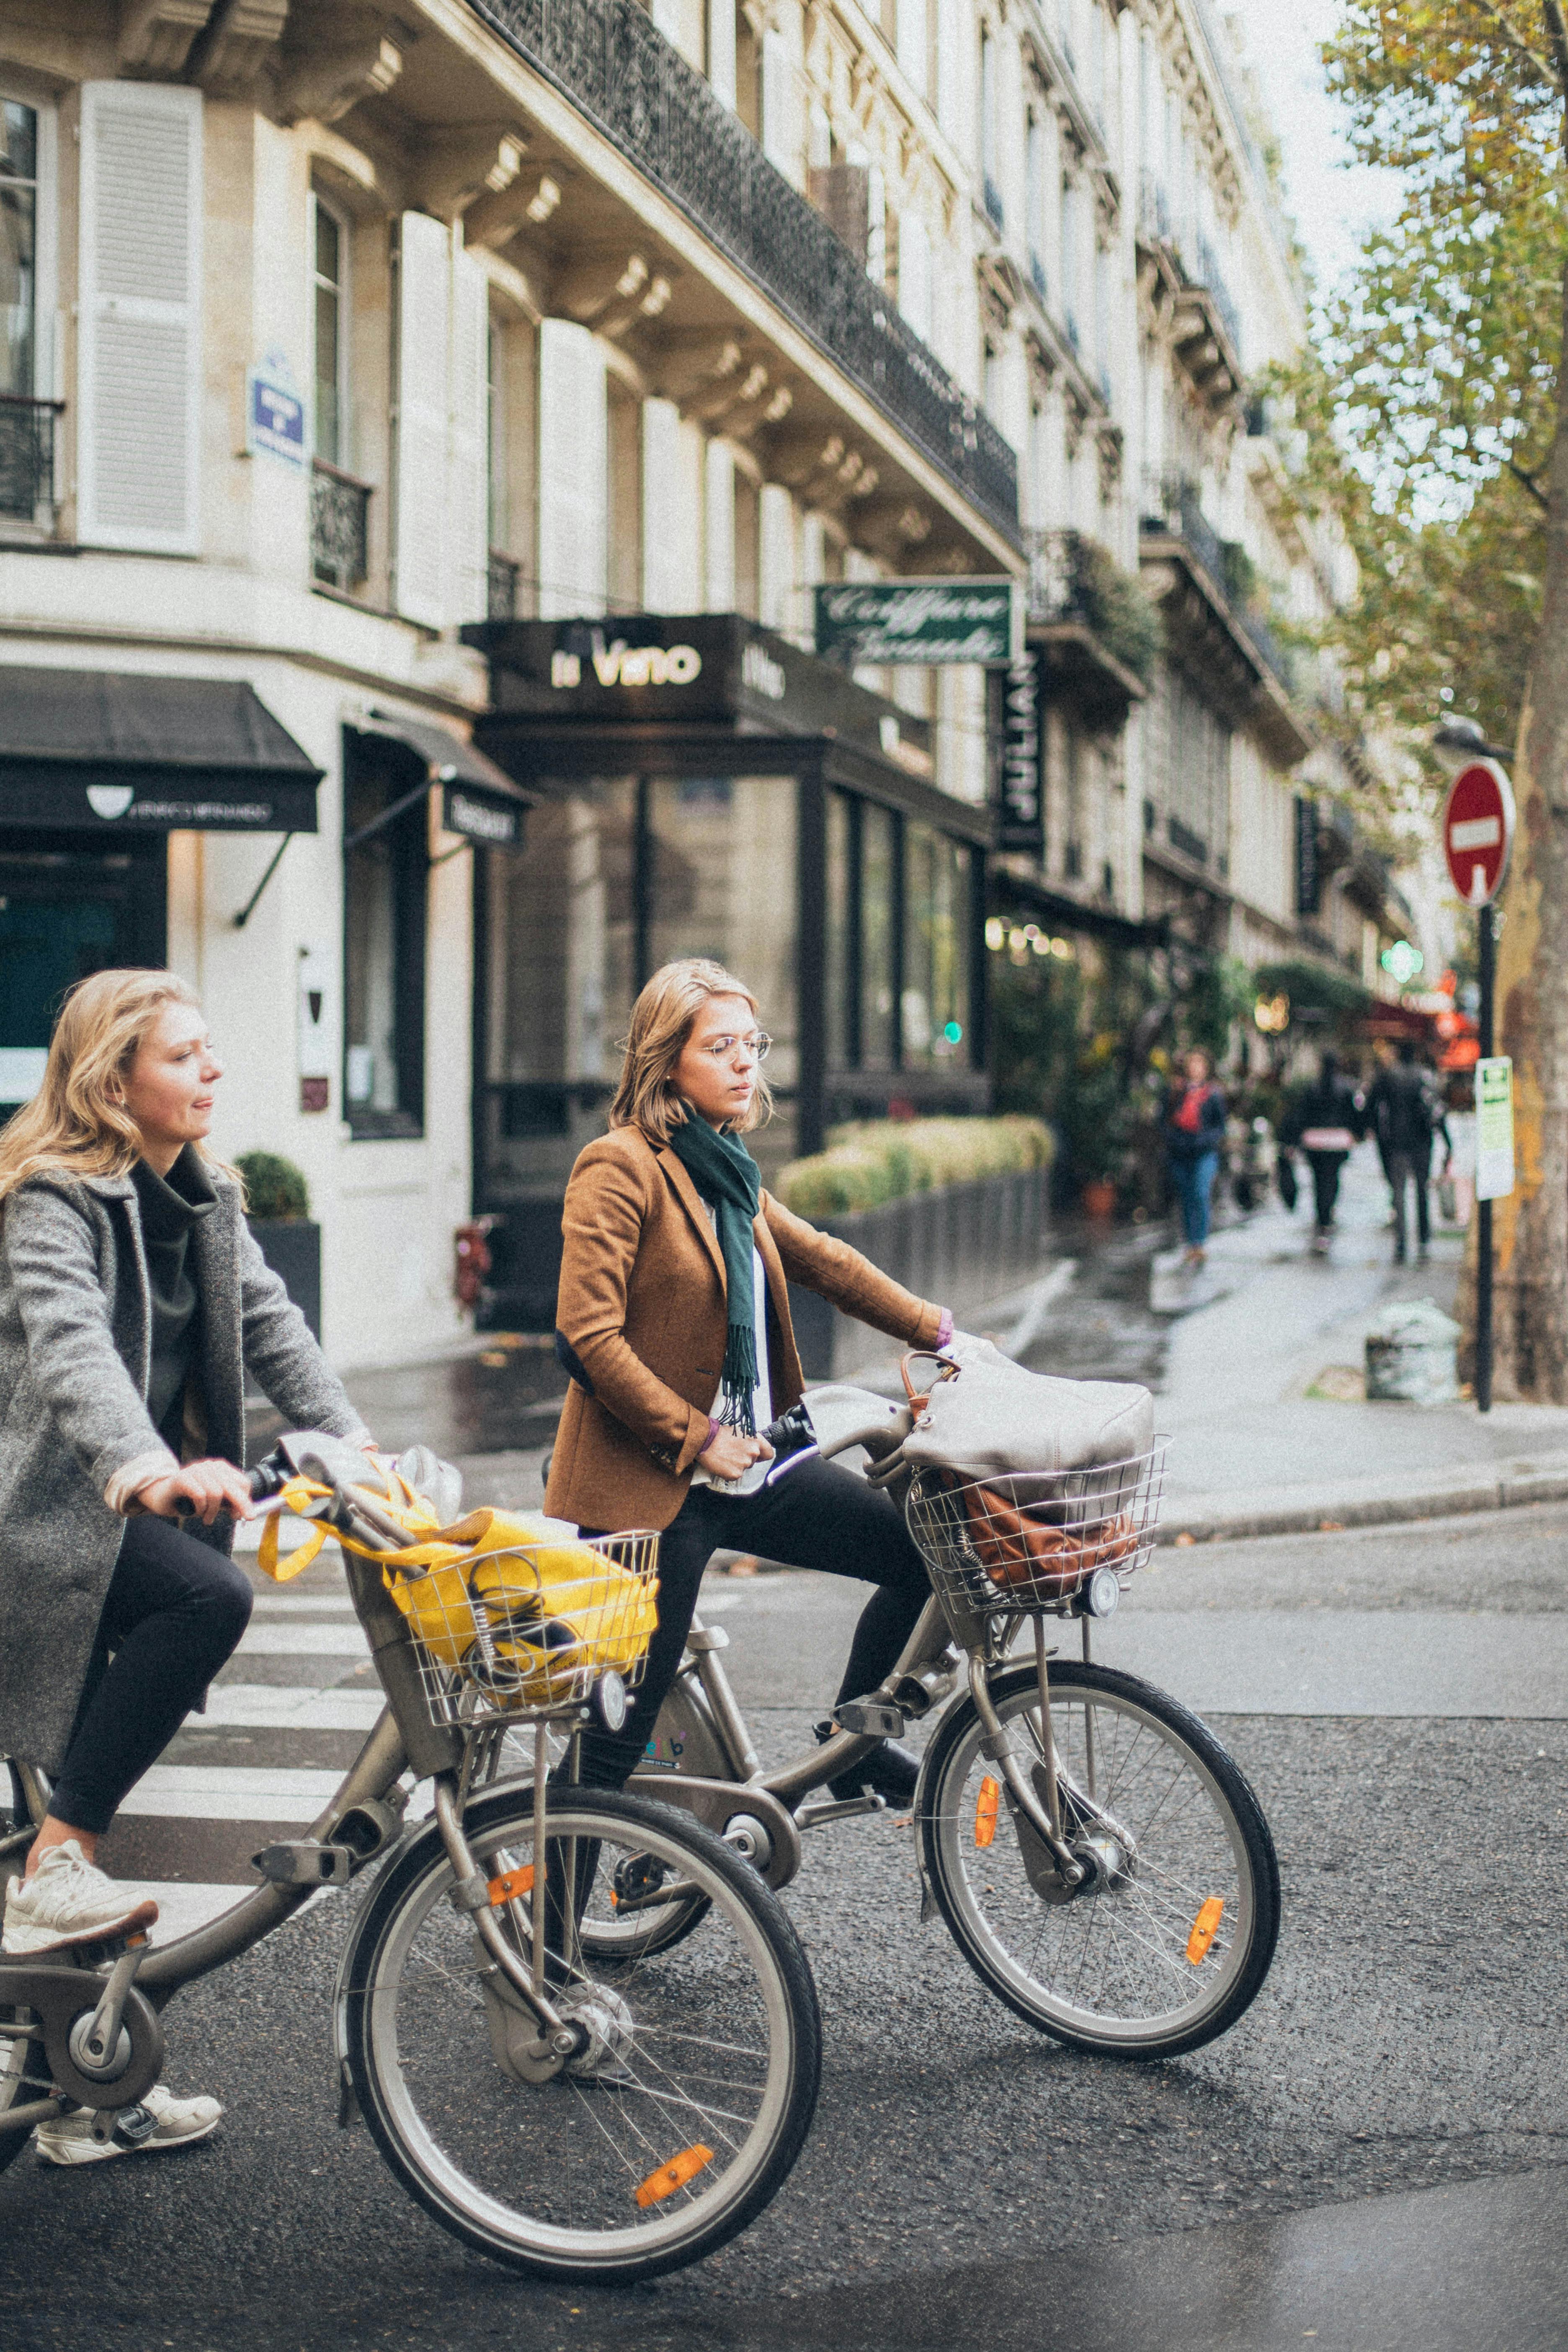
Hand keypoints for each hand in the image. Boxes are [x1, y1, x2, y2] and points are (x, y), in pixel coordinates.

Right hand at [136, 1458, 255, 1525]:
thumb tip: (242, 1512)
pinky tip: (196, 1512)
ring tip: (206, 1518)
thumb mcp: (212, 1501)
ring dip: (212, 1511)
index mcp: (220, 1469)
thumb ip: (226, 1503)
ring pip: (216, 1493)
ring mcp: (196, 1470)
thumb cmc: (187, 1498)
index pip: (242, 1482)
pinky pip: (200, 1495)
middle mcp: (209, 1467)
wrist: (159, 1494)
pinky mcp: (183, 1478)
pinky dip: (200, 1508)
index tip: (244, 1514)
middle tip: (245, 1519)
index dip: (245, 1499)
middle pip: (233, 1487)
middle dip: (241, 1504)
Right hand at [698, 1428, 774, 1481]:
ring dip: (736, 1465)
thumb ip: (750, 1440)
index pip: (769, 1453)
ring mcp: (745, 1464)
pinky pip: (735, 1475)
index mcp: (756, 1440)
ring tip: (726, 1456)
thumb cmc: (719, 1434)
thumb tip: (754, 1447)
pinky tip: (722, 1463)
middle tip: (732, 1452)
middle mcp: (753, 1452)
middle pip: (754, 1461)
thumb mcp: (739, 1431)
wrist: (704, 1440)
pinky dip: (729, 1471)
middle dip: (745, 1458)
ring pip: (744, 1468)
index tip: (758, 1456)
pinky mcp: (736, 1474)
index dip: (762, 1455)